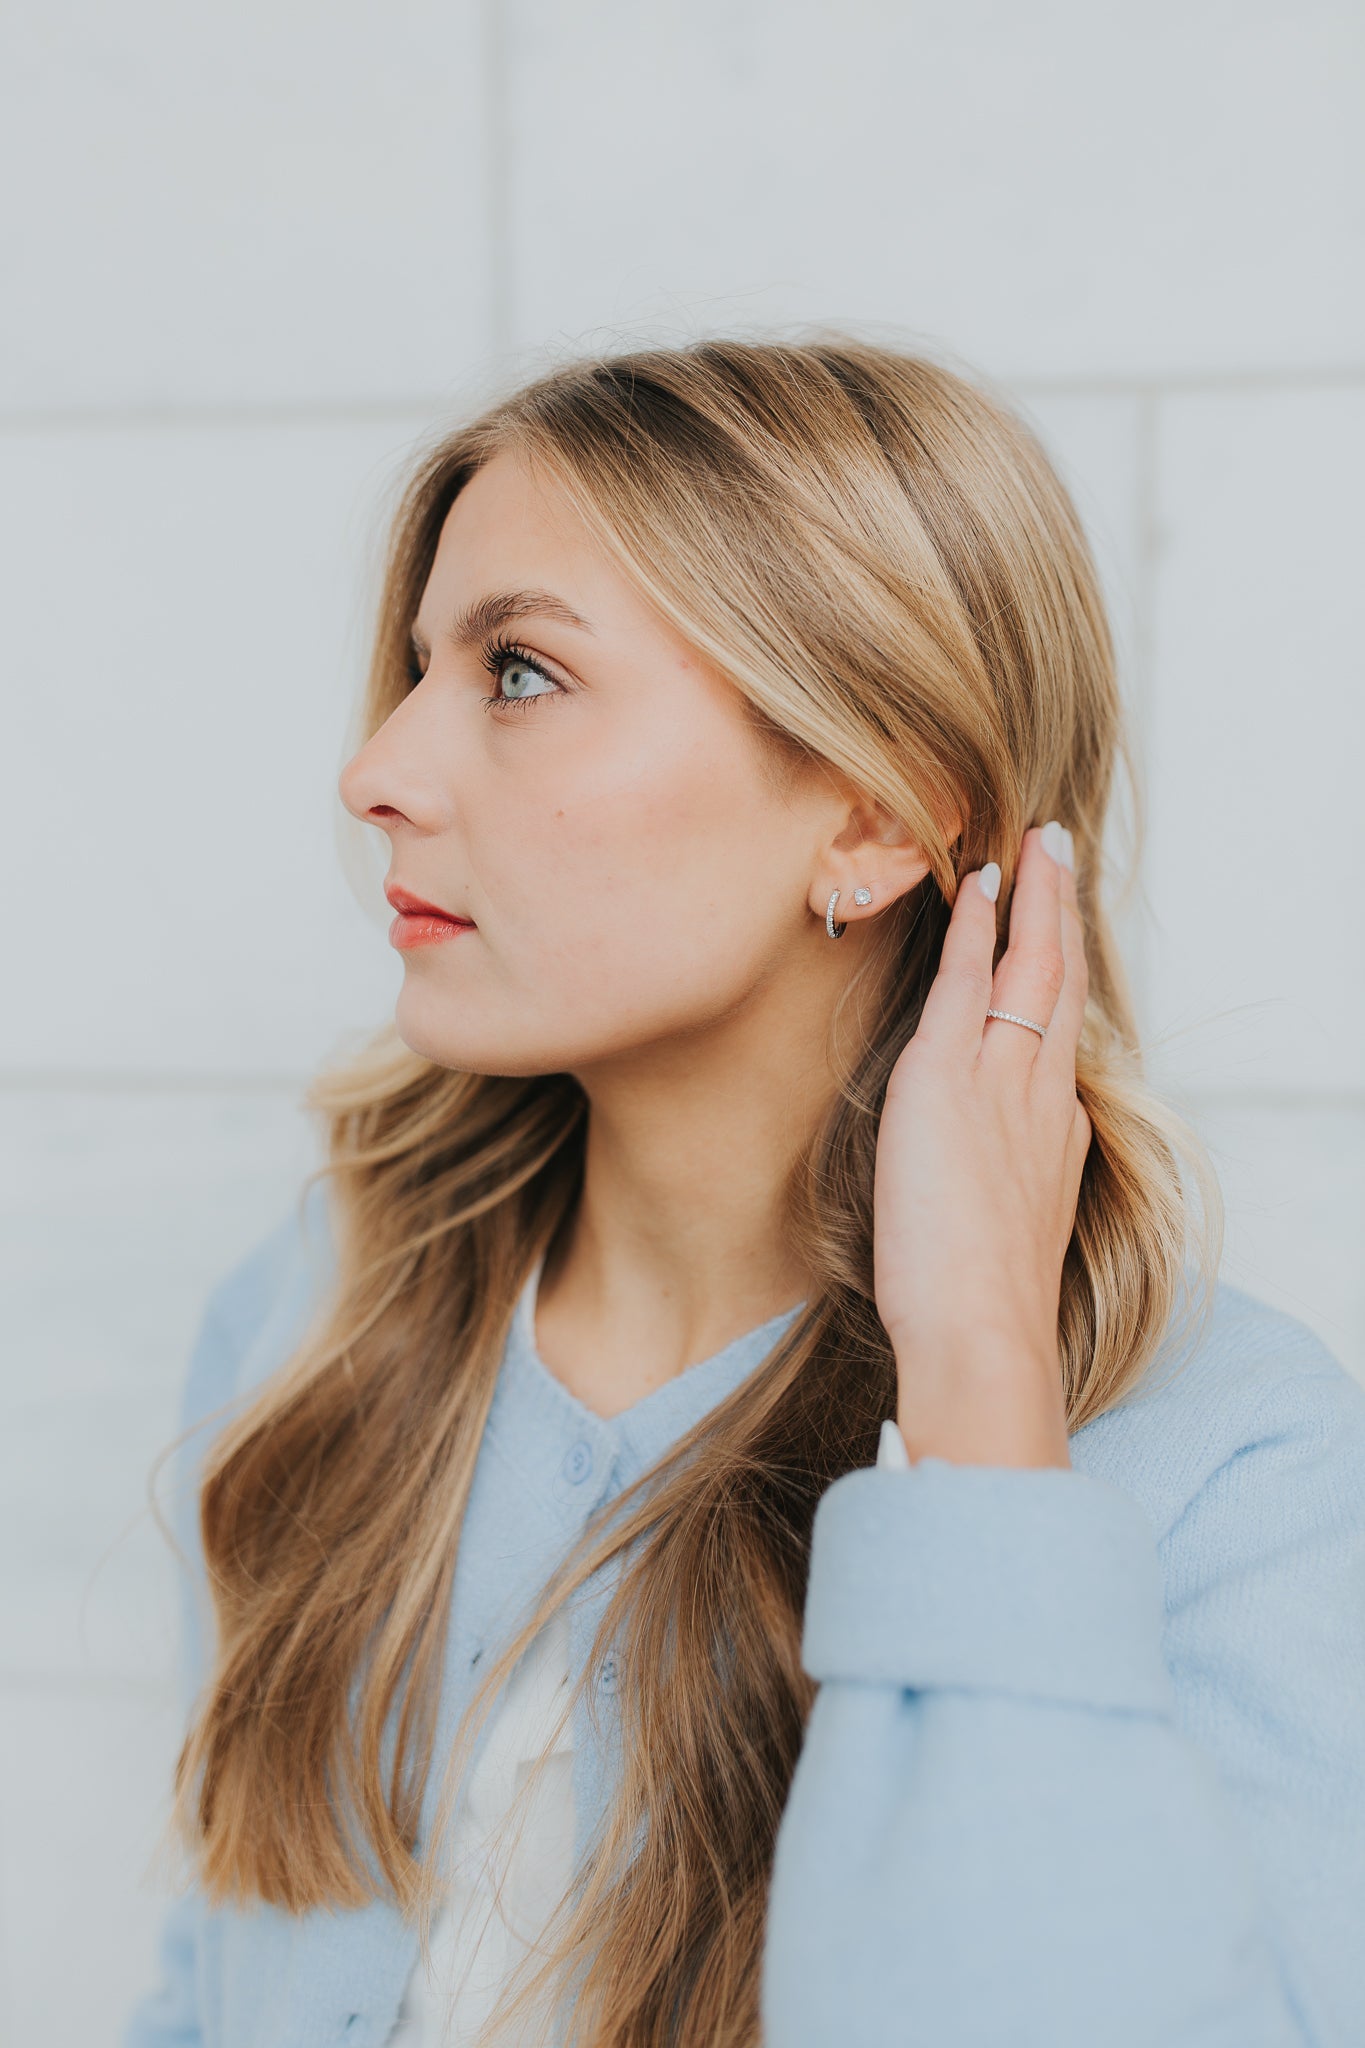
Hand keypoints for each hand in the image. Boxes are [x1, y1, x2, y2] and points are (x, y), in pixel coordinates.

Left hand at [872, 822, 1091, 1468]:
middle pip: (1063, 984)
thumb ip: (1006, 1197)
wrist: (980, 1333)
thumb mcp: (1005, 1241)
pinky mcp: (948, 1077)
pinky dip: (978, 930)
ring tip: (1038, 844)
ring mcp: (1001, 1082)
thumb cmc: (977, 1312)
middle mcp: (1040, 1098)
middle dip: (1063, 912)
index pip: (1058, 1039)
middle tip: (1061, 851)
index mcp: (1053, 1138)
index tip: (1055, 941)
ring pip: (1033, 969)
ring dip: (1036, 899)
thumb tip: (1001, 1182)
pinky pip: (970, 982)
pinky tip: (979, 886)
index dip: (1058, 981)